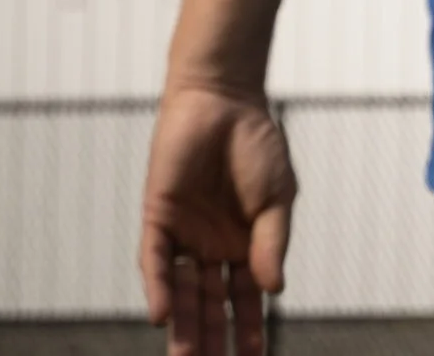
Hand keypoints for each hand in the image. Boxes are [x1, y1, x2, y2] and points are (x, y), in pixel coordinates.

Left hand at [140, 83, 296, 355]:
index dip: (249, 329)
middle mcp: (211, 246)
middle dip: (212, 338)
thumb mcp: (278, 198)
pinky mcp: (158, 217)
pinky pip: (155, 261)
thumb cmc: (258, 144)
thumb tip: (275, 290)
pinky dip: (158, 288)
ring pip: (181, 291)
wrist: (225, 101)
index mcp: (245, 244)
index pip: (245, 298)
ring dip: (183, 325)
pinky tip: (163, 316)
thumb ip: (272, 243)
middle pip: (210, 304)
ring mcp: (184, 234)